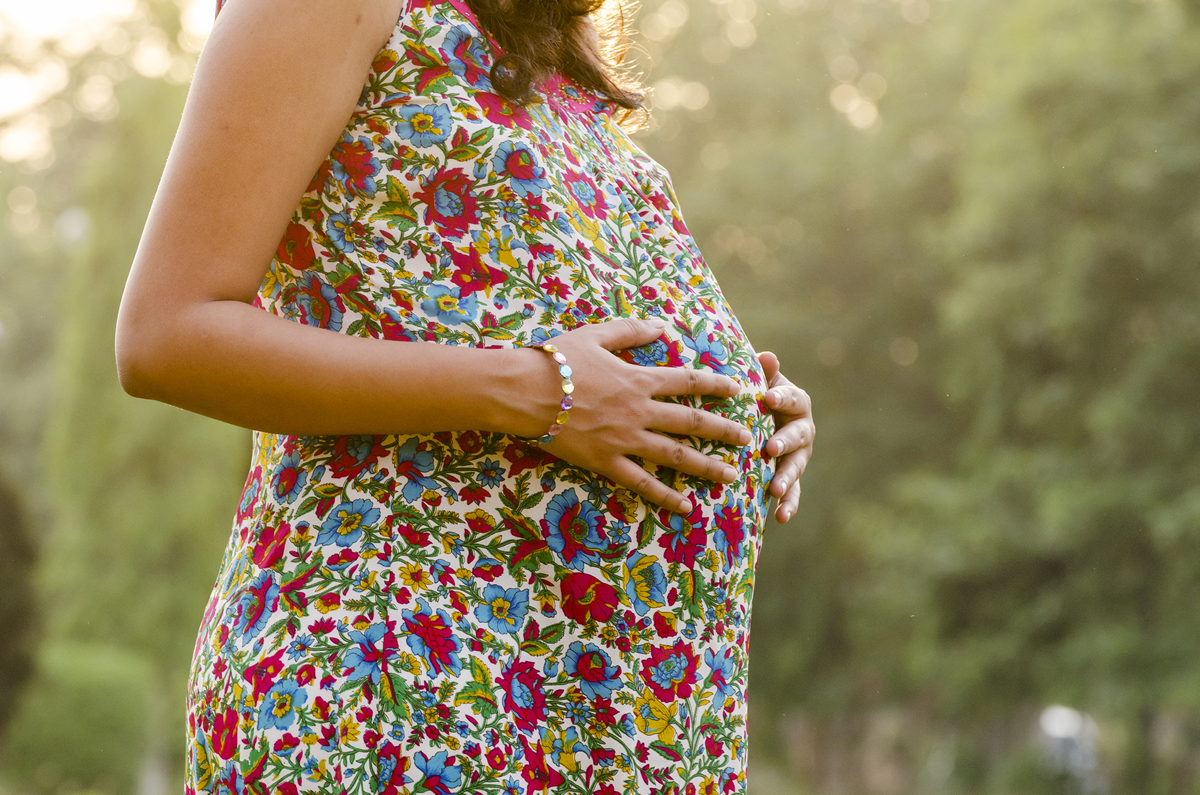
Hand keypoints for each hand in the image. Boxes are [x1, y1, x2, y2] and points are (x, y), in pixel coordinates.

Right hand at [524, 319, 751, 513]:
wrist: (524, 392)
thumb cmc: (556, 360)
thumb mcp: (595, 335)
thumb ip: (631, 330)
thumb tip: (662, 325)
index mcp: (639, 379)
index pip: (688, 382)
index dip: (716, 385)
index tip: (737, 390)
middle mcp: (640, 411)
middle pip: (692, 422)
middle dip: (723, 431)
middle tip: (747, 439)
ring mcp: (625, 440)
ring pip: (675, 456)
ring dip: (707, 466)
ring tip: (731, 476)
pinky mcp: (606, 462)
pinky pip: (642, 483)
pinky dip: (666, 495)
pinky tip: (686, 507)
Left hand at [758, 351, 814, 522]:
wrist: (759, 418)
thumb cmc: (757, 395)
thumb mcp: (761, 381)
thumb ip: (765, 372)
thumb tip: (766, 357)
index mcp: (797, 402)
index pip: (792, 398)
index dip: (781, 398)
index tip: (767, 398)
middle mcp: (804, 429)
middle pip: (799, 436)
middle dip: (785, 442)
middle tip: (771, 449)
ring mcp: (799, 455)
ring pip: (796, 467)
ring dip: (787, 479)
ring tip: (776, 490)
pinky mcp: (791, 477)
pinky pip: (793, 493)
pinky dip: (789, 505)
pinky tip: (781, 518)